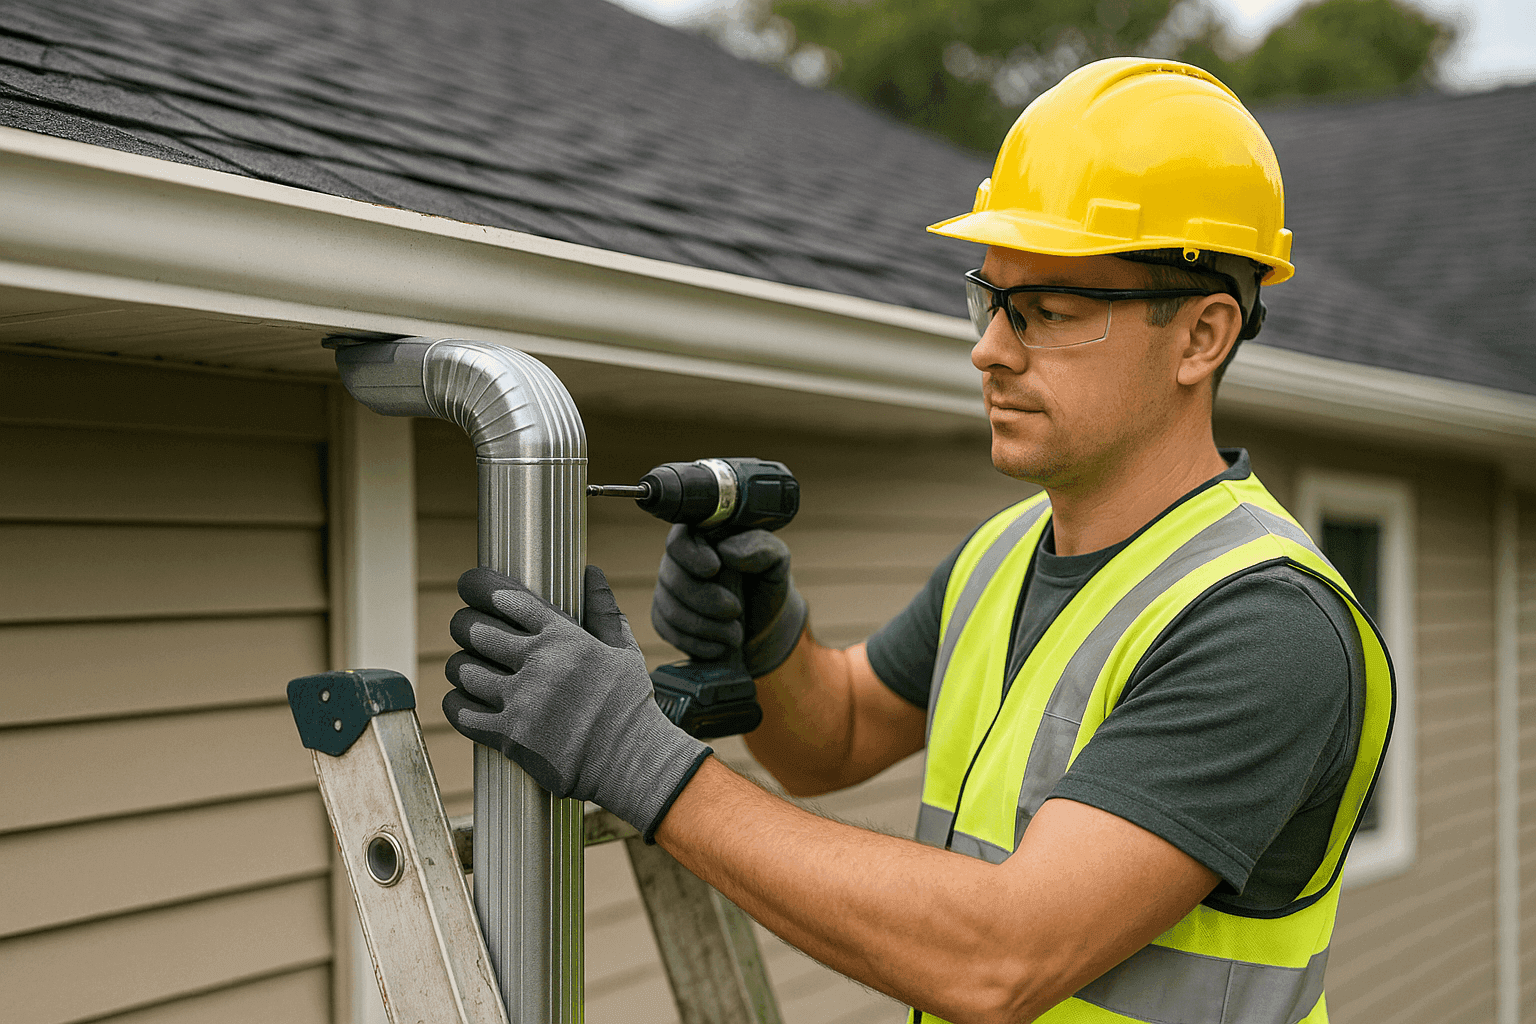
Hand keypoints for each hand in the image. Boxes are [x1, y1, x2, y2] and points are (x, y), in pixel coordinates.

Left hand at [443, 565, 709, 841]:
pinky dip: (456, 703)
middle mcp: (539, 665)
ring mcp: (521, 702)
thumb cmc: (629, 705)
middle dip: (463, 625)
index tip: (469, 585)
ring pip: (462, 670)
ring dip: (460, 666)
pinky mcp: (510, 737)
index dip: (479, 586)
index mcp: (564, 637)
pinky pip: (462, 713)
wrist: (631, 761)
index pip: (506, 598)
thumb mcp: (622, 650)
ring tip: (469, 667)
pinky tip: (465, 700)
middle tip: (466, 629)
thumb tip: (591, 572)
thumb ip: (602, 609)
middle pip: (474, 630)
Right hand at [651, 525, 807, 676]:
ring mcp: (668, 589)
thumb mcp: (776, 561)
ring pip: (669, 609)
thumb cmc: (766, 584)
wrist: (763, 622)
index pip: (679, 540)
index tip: (714, 569)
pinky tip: (720, 646)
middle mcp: (678, 561)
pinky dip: (697, 643)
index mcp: (702, 537)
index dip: (692, 556)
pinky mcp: (664, 617)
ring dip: (705, 627)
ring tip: (735, 634)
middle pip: (672, 579)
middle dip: (706, 601)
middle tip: (736, 611)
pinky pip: (667, 631)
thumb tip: (727, 551)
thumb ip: (761, 548)